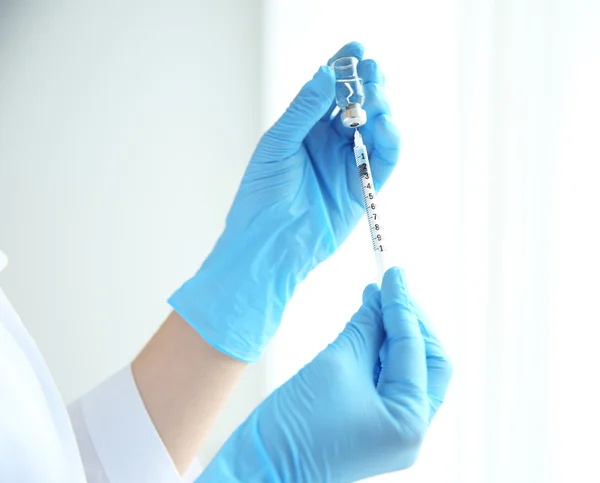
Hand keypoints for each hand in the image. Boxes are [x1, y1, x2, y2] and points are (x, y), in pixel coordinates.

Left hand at [168, 42, 399, 361]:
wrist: (267, 244)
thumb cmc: (260, 196)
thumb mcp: (278, 145)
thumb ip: (304, 111)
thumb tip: (325, 74)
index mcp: (303, 132)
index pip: (328, 92)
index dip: (343, 69)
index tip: (356, 49)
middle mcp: (327, 145)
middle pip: (356, 106)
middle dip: (367, 85)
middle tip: (372, 70)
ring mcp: (346, 166)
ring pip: (374, 129)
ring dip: (381, 108)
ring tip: (378, 94)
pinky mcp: (362, 189)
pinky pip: (384, 159)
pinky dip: (389, 139)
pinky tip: (384, 122)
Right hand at [188, 268, 451, 482]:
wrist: (260, 468)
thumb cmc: (295, 426)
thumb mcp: (336, 364)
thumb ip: (365, 327)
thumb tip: (379, 297)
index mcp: (410, 422)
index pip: (415, 349)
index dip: (402, 306)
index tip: (393, 274)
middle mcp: (410, 431)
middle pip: (425, 361)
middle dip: (408, 321)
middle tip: (390, 287)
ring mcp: (393, 431)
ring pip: (407, 369)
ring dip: (392, 333)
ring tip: (374, 299)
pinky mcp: (374, 426)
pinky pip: (387, 380)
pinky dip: (378, 351)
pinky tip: (366, 325)